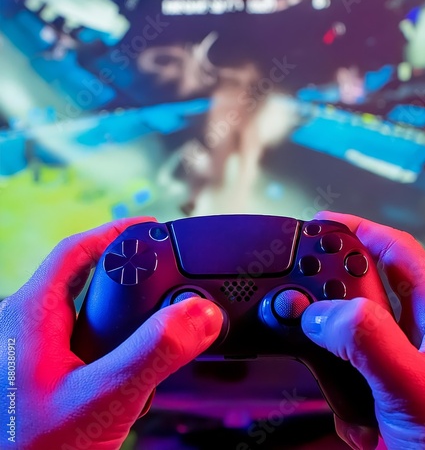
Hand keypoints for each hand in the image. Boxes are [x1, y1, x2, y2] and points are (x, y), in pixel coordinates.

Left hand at [0, 218, 222, 449]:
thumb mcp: (102, 398)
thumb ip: (154, 353)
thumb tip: (200, 314)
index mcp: (30, 316)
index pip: (74, 251)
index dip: (114, 231)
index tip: (149, 226)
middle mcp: (24, 327)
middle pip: (78, 278)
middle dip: (120, 270)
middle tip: (158, 267)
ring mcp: (30, 354)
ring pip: (79, 312)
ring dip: (116, 310)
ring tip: (151, 315)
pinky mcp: (39, 377)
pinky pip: (78, 341)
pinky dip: (109, 339)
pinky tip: (128, 361)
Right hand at [302, 212, 424, 448]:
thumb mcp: (415, 388)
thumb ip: (368, 341)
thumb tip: (323, 312)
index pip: (399, 252)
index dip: (363, 229)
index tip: (326, 223)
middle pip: (370, 290)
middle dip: (338, 296)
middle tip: (308, 295)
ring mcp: (408, 364)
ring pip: (354, 335)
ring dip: (336, 355)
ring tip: (333, 374)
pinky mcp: (391, 391)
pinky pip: (352, 372)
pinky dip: (340, 390)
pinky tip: (352, 414)